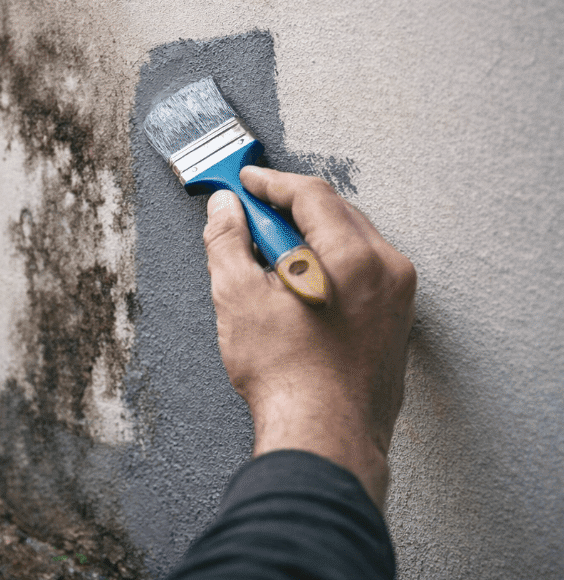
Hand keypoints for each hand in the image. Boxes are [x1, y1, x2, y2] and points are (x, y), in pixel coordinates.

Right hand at [202, 166, 415, 508]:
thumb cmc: (288, 379)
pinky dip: (329, 268)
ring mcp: (398, 300)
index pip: (312, 194)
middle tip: (250, 221)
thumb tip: (224, 211)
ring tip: (268, 265)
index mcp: (354, 256)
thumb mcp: (237, 298)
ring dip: (309, 241)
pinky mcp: (395, 325)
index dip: (271, 183)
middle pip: (335, 214)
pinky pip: (362, 275)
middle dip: (289, 211)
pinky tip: (296, 293)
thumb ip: (227, 242)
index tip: (246, 182)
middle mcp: (387, 271)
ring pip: (350, 244)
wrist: (325, 441)